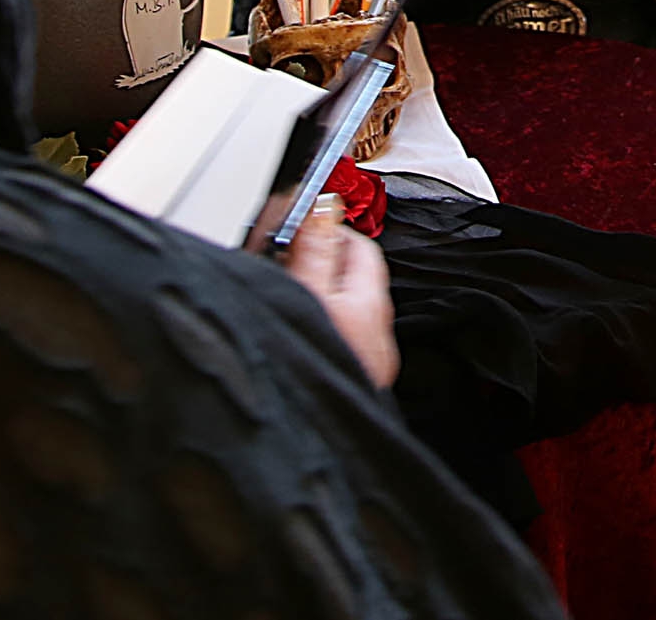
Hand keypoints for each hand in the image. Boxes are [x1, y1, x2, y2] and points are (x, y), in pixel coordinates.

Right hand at [283, 207, 399, 388]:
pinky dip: (313, 334)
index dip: (328, 229)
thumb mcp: (302, 295)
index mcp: (370, 304)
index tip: (294, 228)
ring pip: (340, 315)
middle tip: (278, 264)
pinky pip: (334, 345)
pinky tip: (287, 341)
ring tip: (277, 302)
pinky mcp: (351, 390)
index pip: (360, 245)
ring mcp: (366, 366)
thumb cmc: (307, 372)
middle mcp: (378, 335)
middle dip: (316, 267)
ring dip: (311, 302)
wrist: (311, 450)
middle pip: (351, 280)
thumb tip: (322, 205)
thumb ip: (312, 249)